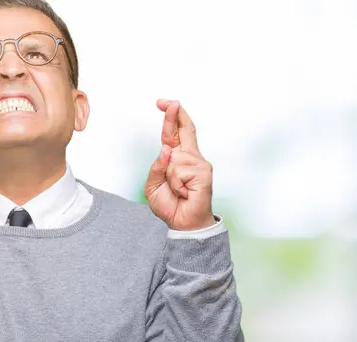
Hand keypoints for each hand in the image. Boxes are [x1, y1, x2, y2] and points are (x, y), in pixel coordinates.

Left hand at [144, 100, 214, 230]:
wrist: (182, 224)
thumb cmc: (170, 205)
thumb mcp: (153, 185)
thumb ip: (157, 166)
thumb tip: (167, 149)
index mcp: (178, 158)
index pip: (174, 133)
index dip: (170, 117)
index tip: (163, 102)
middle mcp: (191, 157)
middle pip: (184, 129)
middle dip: (175, 114)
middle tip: (169, 102)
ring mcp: (199, 163)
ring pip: (173, 158)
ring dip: (169, 177)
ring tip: (177, 190)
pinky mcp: (204, 173)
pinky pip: (178, 171)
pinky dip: (175, 184)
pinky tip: (184, 193)